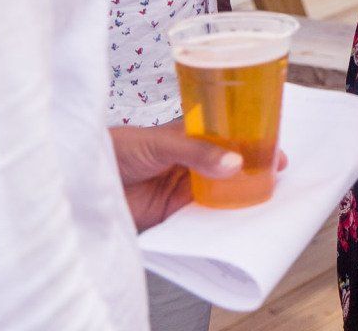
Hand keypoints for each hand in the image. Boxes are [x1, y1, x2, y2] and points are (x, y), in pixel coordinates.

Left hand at [109, 120, 282, 230]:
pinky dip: (219, 220)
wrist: (80, 182)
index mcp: (190, 135)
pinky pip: (203, 218)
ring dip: (239, 196)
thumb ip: (196, 152)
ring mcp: (183, 188)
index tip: (277, 149)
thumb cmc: (116, 150)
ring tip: (265, 200)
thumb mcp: (159, 142)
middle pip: (230, 166)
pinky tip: (235, 221)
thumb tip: (234, 163)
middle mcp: (191, 162)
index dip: (253, 140)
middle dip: (253, 170)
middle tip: (277, 176)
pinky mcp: (173, 215)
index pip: (229, 135)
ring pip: (220, 191)